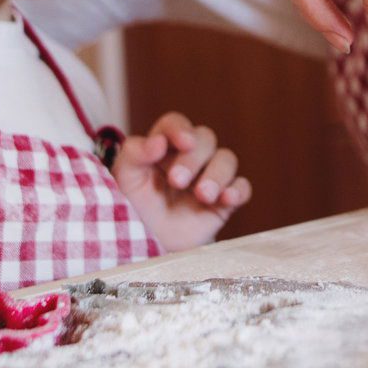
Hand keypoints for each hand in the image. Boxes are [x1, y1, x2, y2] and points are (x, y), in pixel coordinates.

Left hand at [111, 112, 251, 251]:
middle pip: (205, 139)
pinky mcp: (224, 201)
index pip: (176, 124)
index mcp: (164, 147)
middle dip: (193, 159)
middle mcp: (190, 157)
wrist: (149, 244)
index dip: (180, 129)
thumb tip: (158, 141)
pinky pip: (242, 187)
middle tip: (177, 181)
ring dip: (217, 174)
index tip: (183, 141)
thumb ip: (135, 154)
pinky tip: (227, 199)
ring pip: (227, 159)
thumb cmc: (134, 208)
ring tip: (202, 195)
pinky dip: (238, 190)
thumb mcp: (125, 179)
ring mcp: (210, 178)